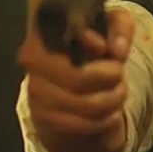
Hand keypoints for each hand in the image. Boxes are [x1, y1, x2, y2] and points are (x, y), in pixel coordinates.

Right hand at [17, 8, 135, 137]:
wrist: (75, 80)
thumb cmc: (93, 48)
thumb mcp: (112, 26)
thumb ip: (119, 28)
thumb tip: (117, 49)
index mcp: (45, 29)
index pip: (63, 37)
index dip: (88, 44)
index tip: (104, 48)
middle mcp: (32, 59)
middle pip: (78, 77)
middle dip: (110, 78)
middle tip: (120, 75)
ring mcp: (35, 90)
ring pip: (82, 104)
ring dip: (111, 101)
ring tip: (119, 93)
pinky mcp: (42, 116)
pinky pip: (78, 125)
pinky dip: (102, 121)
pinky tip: (111, 114)